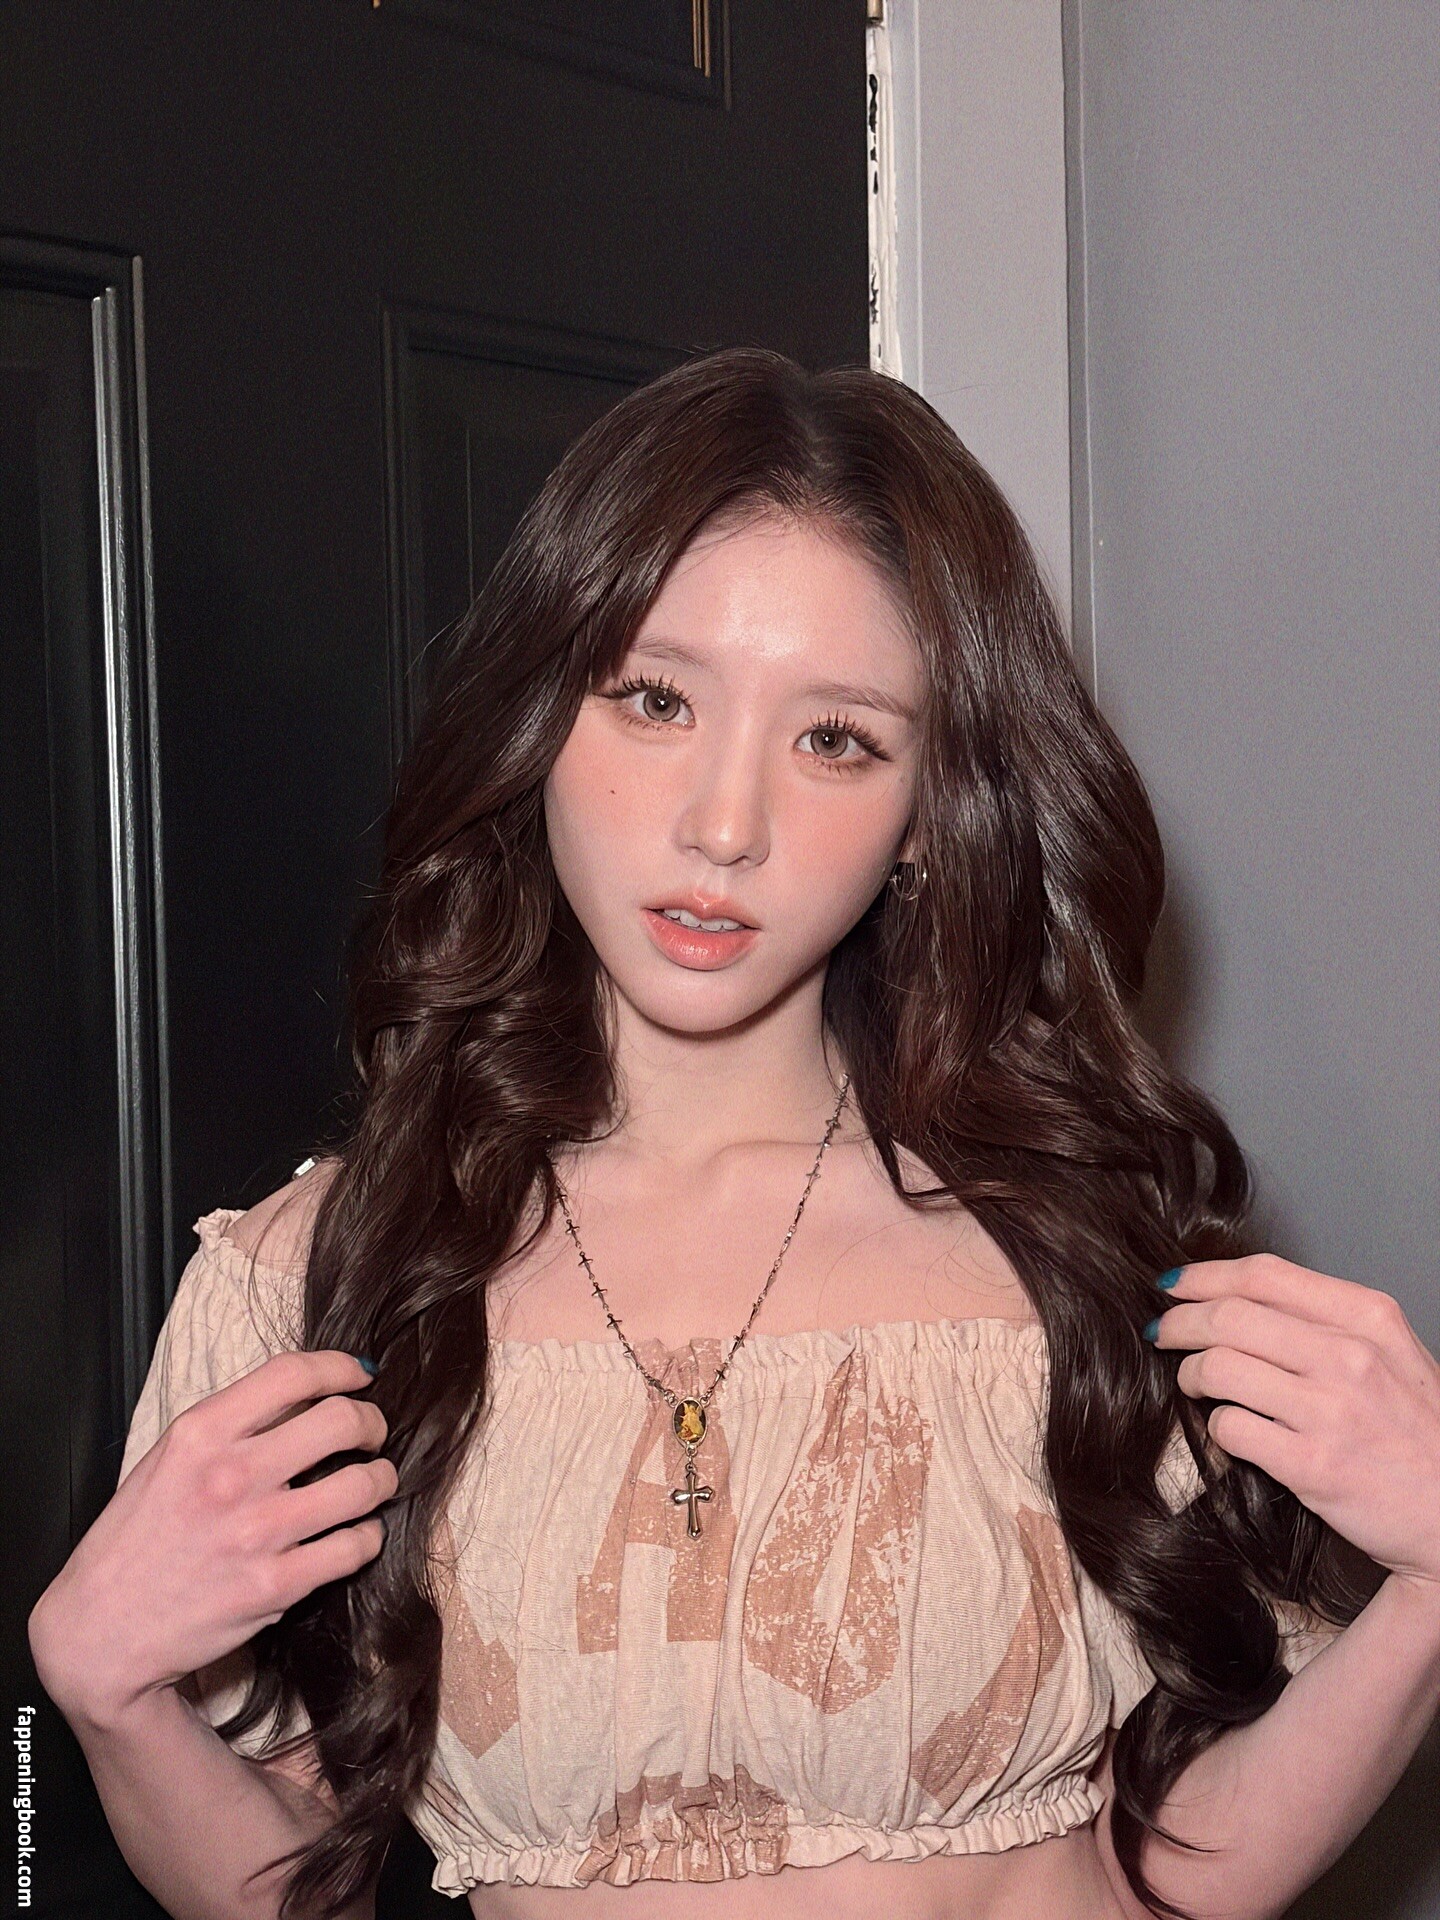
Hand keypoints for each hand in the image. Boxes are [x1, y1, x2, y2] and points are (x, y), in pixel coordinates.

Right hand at [29, 1350, 395, 1721]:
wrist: (100, 1632)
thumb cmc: (137, 1541)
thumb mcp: (169, 1459)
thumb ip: (231, 1426)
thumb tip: (305, 1399)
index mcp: (200, 1433)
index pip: (292, 1374)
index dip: (340, 1367)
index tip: (359, 1375)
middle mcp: (231, 1475)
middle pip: (342, 1420)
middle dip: (372, 1424)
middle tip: (371, 1435)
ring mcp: (256, 1532)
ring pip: (363, 1484)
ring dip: (381, 1480)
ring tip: (373, 1483)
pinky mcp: (274, 1587)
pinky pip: (354, 1547)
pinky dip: (367, 1537)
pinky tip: (356, 1535)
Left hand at [1148, 1255, 1439, 1593]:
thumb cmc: (1419, 1432)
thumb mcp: (1391, 1352)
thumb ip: (1327, 1320)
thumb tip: (1240, 1298)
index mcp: (1368, 1317)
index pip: (1264, 1274)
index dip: (1204, 1275)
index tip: (1174, 1283)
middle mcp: (1350, 1356)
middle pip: (1229, 1315)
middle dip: (1179, 1320)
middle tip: (1162, 1331)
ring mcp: (1331, 1411)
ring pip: (1218, 1367)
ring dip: (1190, 1373)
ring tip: (1192, 1383)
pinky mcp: (1312, 1465)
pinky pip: (1230, 1428)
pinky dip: (1215, 1427)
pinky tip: (1227, 1429)